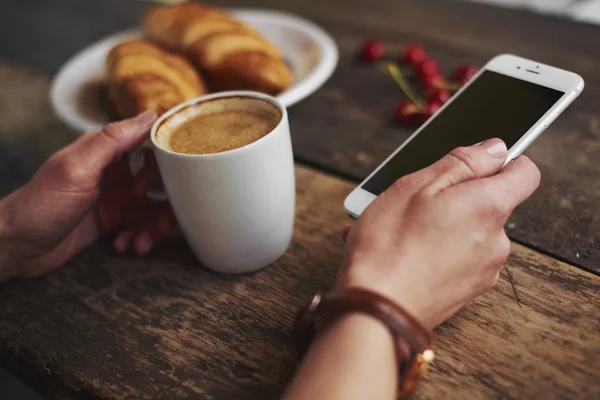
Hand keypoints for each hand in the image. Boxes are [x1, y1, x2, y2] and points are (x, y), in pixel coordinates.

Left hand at [0, 111, 175, 280]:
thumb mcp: (76, 168)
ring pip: (153, 207)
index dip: (166, 162)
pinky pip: (141, 226)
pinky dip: (138, 237)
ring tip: (139, 242)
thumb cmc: (39, 206)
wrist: (16, 247)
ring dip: (152, 227)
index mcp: (106, 151)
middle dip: (164, 204)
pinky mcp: (112, 221)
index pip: (151, 144)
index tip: (170, 180)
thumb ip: (112, 140)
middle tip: (154, 219)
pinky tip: (124, 245)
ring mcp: (115, 197)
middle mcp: (115, 172)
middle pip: (160, 180)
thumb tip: (148, 115)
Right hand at [336, 139, 539, 328]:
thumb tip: (496, 149)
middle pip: (489, 204)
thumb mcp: (416, 186)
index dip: (502, 163)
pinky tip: (399, 252)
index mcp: (489, 207)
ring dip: (438, 225)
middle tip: (413, 202)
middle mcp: (497, 241)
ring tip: (394, 231)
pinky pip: (456, 259)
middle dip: (455, 197)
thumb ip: (463, 163)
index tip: (474, 165)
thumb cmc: (389, 246)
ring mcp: (484, 270)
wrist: (376, 311)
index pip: (525, 173)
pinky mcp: (468, 291)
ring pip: (467, 232)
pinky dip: (433, 250)